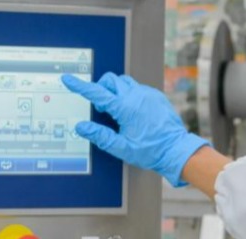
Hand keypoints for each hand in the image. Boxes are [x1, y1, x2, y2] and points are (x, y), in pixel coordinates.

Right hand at [62, 73, 209, 186]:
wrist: (176, 149)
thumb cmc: (151, 151)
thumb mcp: (121, 148)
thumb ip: (100, 136)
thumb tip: (82, 127)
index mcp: (126, 108)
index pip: (97, 93)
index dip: (80, 86)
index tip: (69, 79)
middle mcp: (137, 96)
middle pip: (110, 80)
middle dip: (100, 89)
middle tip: (102, 108)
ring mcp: (148, 94)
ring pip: (124, 82)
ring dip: (115, 90)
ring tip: (116, 110)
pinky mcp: (156, 96)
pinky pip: (137, 88)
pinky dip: (129, 94)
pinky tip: (132, 112)